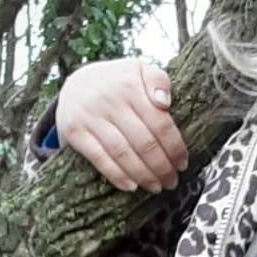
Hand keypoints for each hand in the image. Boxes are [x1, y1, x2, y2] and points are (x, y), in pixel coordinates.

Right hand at [55, 57, 188, 193]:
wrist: (74, 84)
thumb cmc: (116, 83)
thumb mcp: (139, 70)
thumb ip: (158, 81)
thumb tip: (164, 102)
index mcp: (130, 84)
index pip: (159, 123)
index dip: (174, 147)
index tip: (182, 163)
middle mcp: (109, 99)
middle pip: (143, 142)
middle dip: (161, 167)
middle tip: (172, 181)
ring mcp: (90, 116)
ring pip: (123, 153)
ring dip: (143, 175)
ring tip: (156, 186)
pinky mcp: (75, 132)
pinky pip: (100, 159)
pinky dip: (117, 176)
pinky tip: (132, 186)